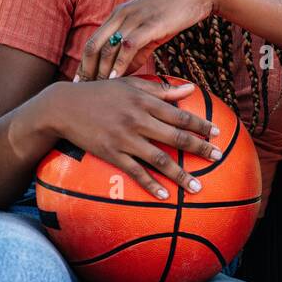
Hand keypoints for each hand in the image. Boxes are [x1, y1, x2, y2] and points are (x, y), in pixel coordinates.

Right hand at [43, 76, 220, 199]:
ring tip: (197, 188)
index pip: (180, 115)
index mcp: (144, 102)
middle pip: (176, 137)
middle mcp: (137, 120)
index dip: (200, 125)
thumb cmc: (101, 93)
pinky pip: (135, 172)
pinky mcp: (111, 154)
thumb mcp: (131, 86)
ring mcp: (124, 139)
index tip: (217, 133)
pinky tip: (166, 195)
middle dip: (200, 148)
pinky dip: (151, 184)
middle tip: (218, 158)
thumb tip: (191, 90)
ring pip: (159, 159)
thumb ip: (162, 90)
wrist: (63, 106)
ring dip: (181, 175)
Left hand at [76, 0, 222, 80]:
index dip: (84, 63)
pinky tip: (116, 78)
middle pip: (94, 46)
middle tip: (84, 89)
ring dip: (101, 70)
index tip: (81, 81)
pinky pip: (128, 46)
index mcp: (118, 15)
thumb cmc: (176, 11)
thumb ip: (139, 48)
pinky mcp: (149, 25)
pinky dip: (119, 64)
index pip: (93, 42)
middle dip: (87, 69)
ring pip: (108, 48)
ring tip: (97, 88)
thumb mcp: (152, 29)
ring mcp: (134, 20)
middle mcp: (121, 16)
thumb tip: (127, 69)